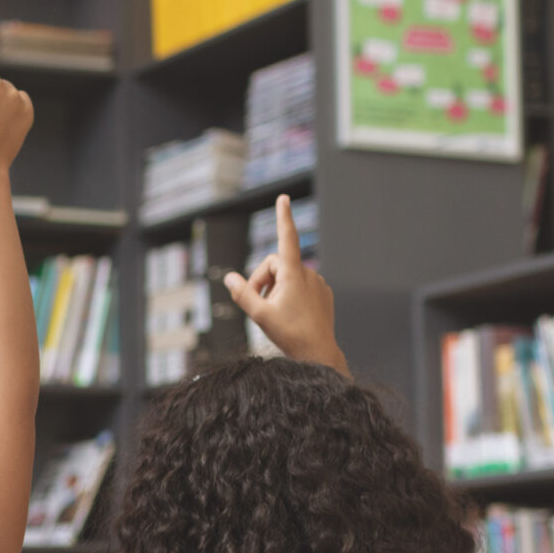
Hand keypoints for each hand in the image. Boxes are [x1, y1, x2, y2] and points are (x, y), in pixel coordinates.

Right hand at [224, 195, 346, 374]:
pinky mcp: (323, 294)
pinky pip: (300, 286)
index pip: (287, 238)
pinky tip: (290, 315)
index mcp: (294, 274)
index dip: (283, 217)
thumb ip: (243, 294)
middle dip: (262, 280)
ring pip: (287, 277)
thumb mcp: (259, 315)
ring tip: (274, 313)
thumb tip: (230, 278)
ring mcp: (318, 284)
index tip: (283, 198)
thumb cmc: (290, 334)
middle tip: (256, 304)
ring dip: (275, 290)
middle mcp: (309, 274)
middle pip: (275, 265)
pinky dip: (290, 295)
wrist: (319, 353)